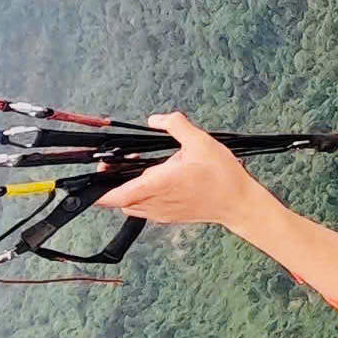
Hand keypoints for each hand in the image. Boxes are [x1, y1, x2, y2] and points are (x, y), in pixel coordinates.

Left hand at [96, 113, 272, 229]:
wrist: (238, 202)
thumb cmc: (221, 175)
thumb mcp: (201, 141)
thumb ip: (176, 125)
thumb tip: (155, 120)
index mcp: (159, 184)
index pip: (117, 196)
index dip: (100, 190)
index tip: (100, 173)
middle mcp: (156, 203)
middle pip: (119, 200)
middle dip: (115, 181)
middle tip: (121, 161)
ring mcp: (161, 213)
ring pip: (130, 206)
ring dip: (128, 190)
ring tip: (140, 170)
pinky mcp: (168, 217)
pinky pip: (143, 209)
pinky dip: (140, 197)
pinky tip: (156, 181)